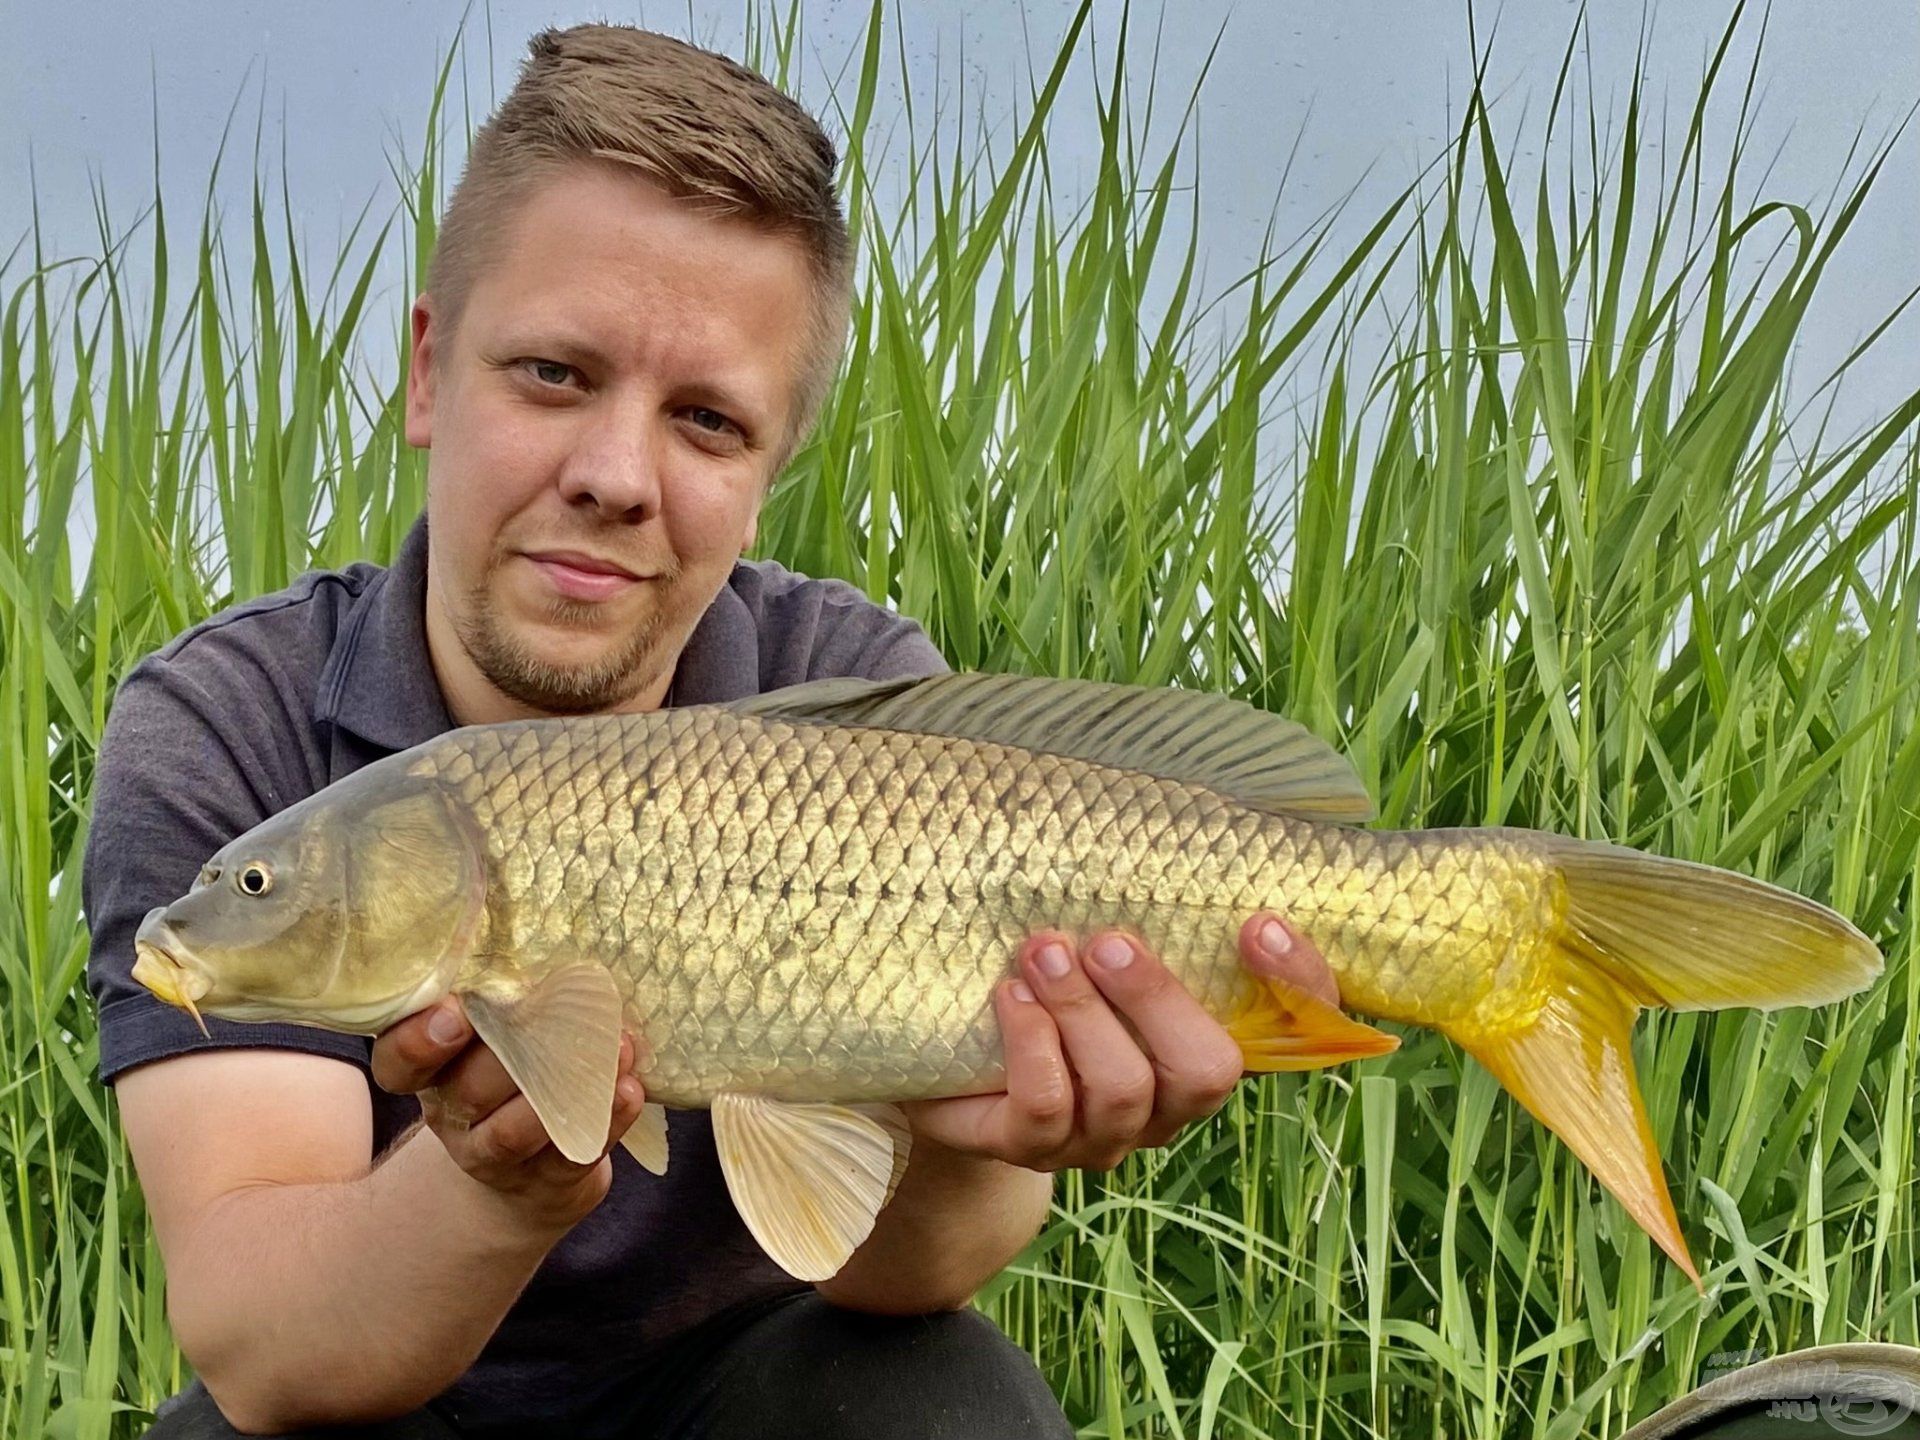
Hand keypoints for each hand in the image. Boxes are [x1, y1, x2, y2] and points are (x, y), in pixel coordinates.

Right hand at [371, 998, 646, 1230]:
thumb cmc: (514, 1070)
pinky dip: (606, 1120)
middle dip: (510, 1054)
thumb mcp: (495, 1032)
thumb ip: (506, 994)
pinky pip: (570, 1154)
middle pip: (464, 1090)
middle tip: (555, 1013)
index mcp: (432, 1069)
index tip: (455, 1010)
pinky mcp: (544, 1180)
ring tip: (615, 1049)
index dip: (417, 1040)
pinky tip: (630, 1088)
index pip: (397, 1062)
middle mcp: (453, 1113)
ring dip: (565, 1089)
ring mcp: (494, 1154)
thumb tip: (550, 928)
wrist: (530, 1171)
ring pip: (511, 1133)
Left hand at [905, 914, 1340, 1171]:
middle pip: (1207, 1071)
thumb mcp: (1105, 930)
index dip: (1298, 985)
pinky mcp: (1032, 1149)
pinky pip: (1047, 1111)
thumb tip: (1163, 809)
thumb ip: (1146, 897)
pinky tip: (1009, 996)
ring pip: (1123, 1089)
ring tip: (1040, 950)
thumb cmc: (1049, 973)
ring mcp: (1105, 1135)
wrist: (953, 1057)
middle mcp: (1170, 1102)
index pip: (1300, 1028)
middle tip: (1108, 938)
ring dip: (1079, 1010)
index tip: (1259, 923)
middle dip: (1156, 998)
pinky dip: (1031, 1045)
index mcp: (1208, 1040)